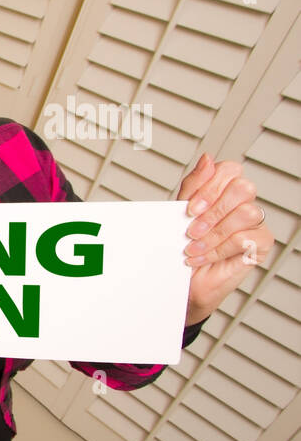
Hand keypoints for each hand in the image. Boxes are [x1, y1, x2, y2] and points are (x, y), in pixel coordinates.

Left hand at [179, 154, 273, 325]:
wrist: (182, 282)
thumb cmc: (181, 247)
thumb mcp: (179, 213)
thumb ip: (193, 185)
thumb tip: (207, 158)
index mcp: (222, 191)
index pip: (229, 170)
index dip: (210, 187)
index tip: (190, 208)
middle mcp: (241, 204)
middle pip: (242, 188)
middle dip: (212, 210)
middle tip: (191, 230)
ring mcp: (253, 223)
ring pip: (246, 213)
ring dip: (213, 234)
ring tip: (192, 248)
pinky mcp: (259, 243)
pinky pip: (246, 238)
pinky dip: (219, 249)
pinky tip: (202, 257)